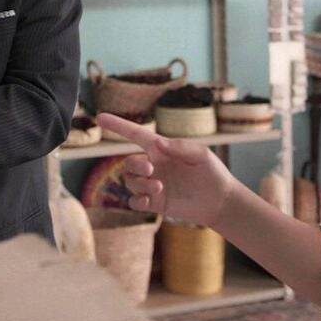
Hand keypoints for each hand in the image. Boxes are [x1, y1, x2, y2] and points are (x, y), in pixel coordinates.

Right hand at [96, 113, 238, 228]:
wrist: (221, 201)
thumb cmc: (213, 173)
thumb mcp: (200, 154)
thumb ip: (179, 147)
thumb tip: (156, 143)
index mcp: (162, 150)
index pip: (135, 135)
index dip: (118, 125)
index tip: (100, 117)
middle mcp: (154, 166)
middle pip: (128, 163)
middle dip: (134, 165)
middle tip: (150, 170)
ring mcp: (153, 185)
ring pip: (130, 182)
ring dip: (139, 184)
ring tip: (159, 188)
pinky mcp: (156, 203)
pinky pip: (134, 201)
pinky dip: (136, 200)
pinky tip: (148, 200)